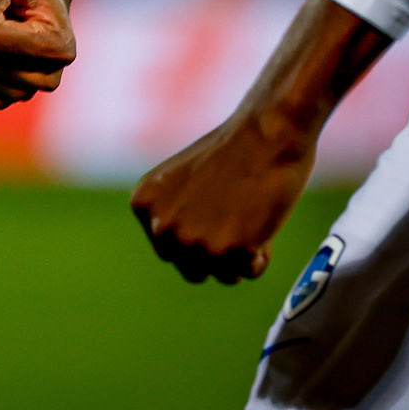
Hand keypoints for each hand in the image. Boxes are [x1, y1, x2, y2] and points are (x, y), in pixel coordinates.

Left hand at [130, 112, 315, 284]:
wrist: (266, 134)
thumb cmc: (230, 151)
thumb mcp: (180, 179)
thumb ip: (172, 214)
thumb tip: (182, 251)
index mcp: (143, 204)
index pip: (169, 250)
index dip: (197, 237)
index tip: (212, 209)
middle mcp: (162, 227)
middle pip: (192, 270)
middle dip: (216, 254)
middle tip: (234, 218)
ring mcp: (195, 242)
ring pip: (223, 276)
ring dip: (240, 257)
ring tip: (247, 215)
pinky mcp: (231, 252)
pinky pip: (250, 272)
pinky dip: (261, 255)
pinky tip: (261, 221)